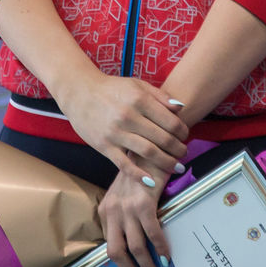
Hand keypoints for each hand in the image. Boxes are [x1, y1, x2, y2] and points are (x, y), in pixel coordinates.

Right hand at [57, 69, 188, 185]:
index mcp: (140, 100)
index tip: (185, 136)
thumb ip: (160, 96)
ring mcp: (116, 133)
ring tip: (175, 167)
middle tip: (184, 154)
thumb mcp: (137, 85)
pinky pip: (124, 164)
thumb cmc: (111, 88)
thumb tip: (181, 107)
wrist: (80, 93)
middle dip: (177, 149)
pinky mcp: (104, 146)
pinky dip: (139, 175)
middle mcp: (129, 117)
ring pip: (147, 152)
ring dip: (165, 162)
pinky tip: (151, 181)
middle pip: (162, 138)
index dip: (182, 131)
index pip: (170, 121)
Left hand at [98, 169, 170, 266]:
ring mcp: (127, 207)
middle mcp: (112, 210)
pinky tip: (167, 257)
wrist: (152, 148)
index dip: (122, 263)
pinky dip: (161, 248)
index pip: (110, 244)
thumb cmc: (143, 171)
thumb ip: (125, 215)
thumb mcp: (125, 193)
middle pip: (117, 252)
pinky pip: (153, 233)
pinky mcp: (144, 203)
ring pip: (136, 247)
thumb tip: (136, 241)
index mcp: (105, 210)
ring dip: (147, 266)